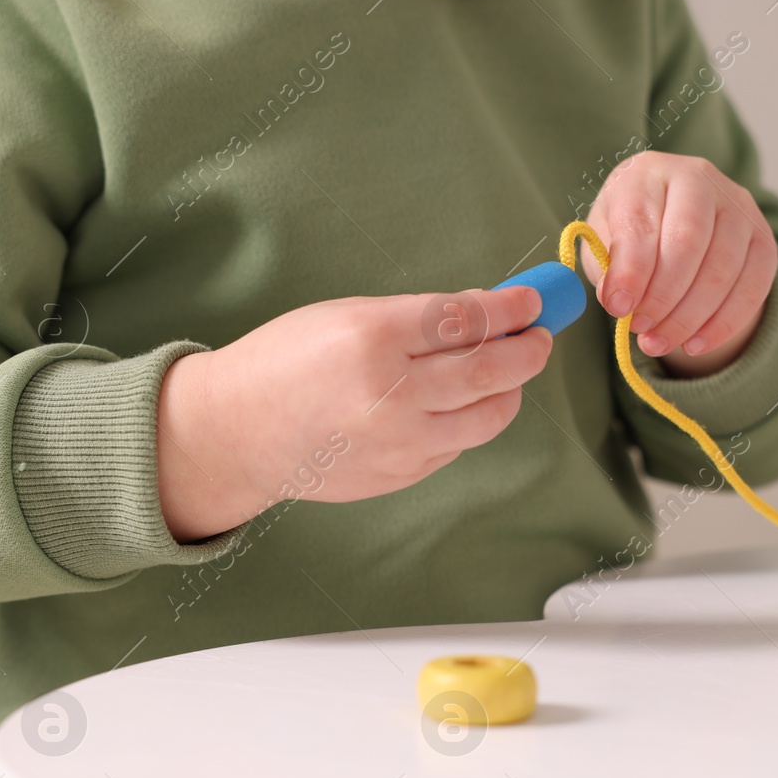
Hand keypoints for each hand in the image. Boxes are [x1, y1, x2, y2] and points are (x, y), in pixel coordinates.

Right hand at [156, 287, 550, 540]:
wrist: (238, 432)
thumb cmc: (288, 362)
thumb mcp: (346, 316)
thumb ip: (419, 318)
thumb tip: (489, 313)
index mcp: (373, 339)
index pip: (467, 320)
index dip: (512, 310)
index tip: (534, 303)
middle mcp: (392, 394)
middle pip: (492, 371)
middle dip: (528, 351)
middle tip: (539, 338)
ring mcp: (401, 442)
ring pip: (489, 416)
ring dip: (510, 390)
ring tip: (507, 371)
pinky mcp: (404, 474)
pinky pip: (460, 442)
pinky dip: (471, 418)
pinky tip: (459, 402)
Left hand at [583, 152, 776, 377]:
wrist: (674, 221)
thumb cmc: (633, 232)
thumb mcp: (606, 240)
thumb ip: (608, 267)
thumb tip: (620, 303)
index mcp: (649, 173)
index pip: (641, 222)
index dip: (630, 271)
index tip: (617, 308)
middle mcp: (699, 178)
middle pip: (687, 243)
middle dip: (662, 297)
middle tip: (640, 330)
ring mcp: (738, 206)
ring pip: (721, 270)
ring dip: (688, 318)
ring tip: (659, 342)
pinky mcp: (763, 238)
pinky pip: (752, 288)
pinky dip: (723, 325)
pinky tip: (695, 345)